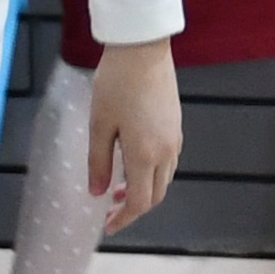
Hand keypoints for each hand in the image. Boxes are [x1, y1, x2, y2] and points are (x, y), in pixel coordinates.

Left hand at [86, 41, 183, 232]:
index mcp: (145, 155)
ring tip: (118, 186)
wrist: (143, 48)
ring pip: (164, 178)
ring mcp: (174, 137)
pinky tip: (133, 162)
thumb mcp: (99, 125)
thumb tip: (98, 192)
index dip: (124, 218)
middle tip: (110, 208)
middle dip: (134, 207)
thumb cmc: (116, 83)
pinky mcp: (175, 124)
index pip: (140, 202)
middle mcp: (166, 151)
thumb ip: (99, 162)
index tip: (108, 225)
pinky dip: (152, 172)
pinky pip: (168, 161)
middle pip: (156, 195)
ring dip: (144, 189)